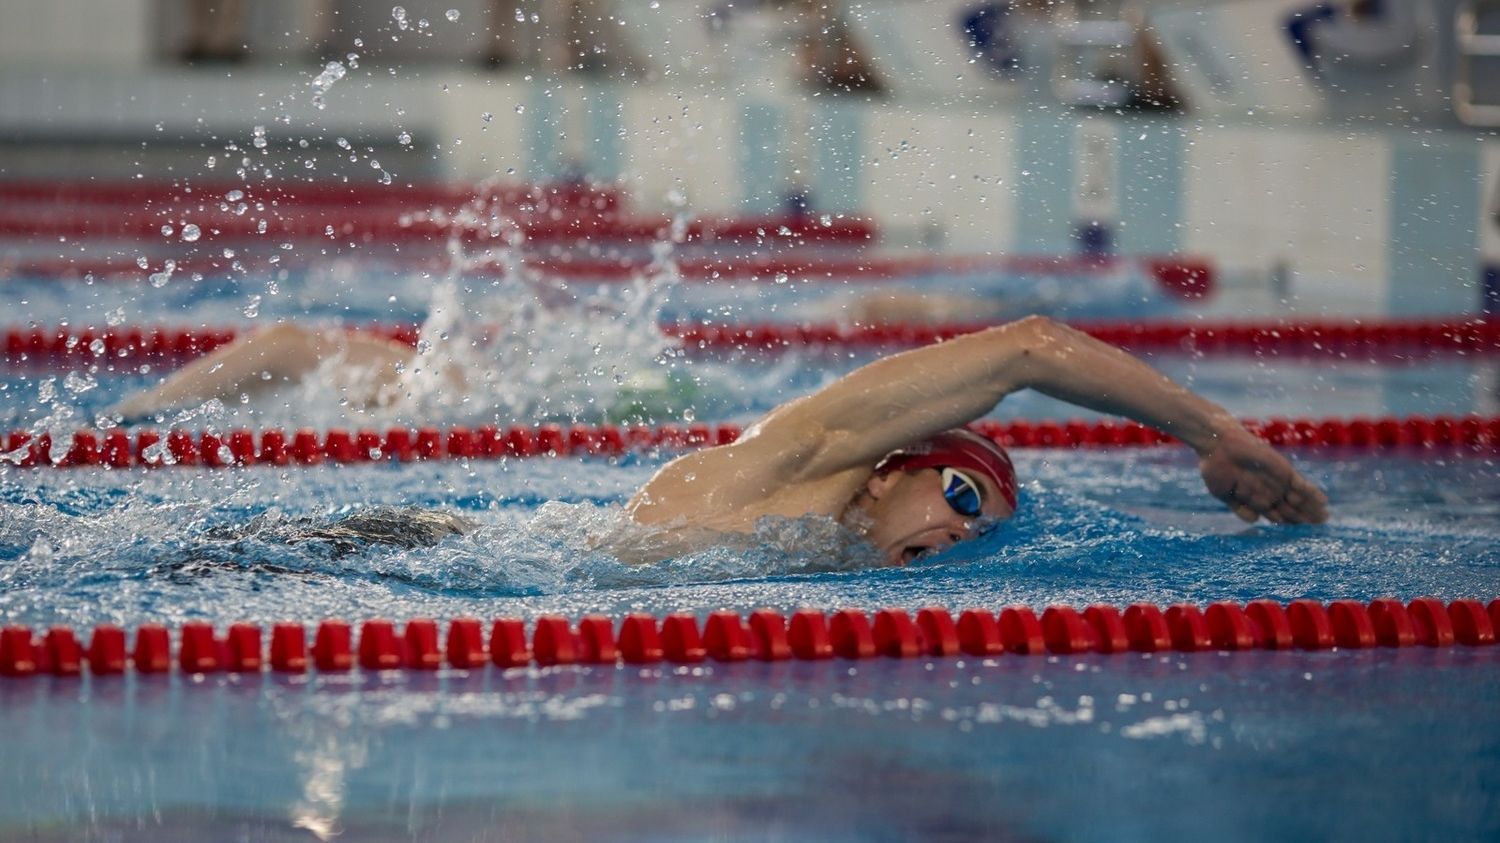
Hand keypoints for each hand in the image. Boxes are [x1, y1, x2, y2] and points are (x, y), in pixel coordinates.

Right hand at [1197, 426, 1328, 523]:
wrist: (1216, 446)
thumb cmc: (1215, 469)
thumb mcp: (1224, 493)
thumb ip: (1239, 508)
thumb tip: (1255, 521)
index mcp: (1255, 498)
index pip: (1276, 513)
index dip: (1288, 522)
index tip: (1300, 533)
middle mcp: (1268, 490)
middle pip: (1291, 507)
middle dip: (1304, 516)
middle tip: (1319, 525)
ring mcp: (1277, 480)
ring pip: (1298, 497)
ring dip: (1311, 507)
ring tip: (1324, 517)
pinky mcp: (1282, 469)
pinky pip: (1300, 483)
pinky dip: (1311, 492)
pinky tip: (1322, 501)